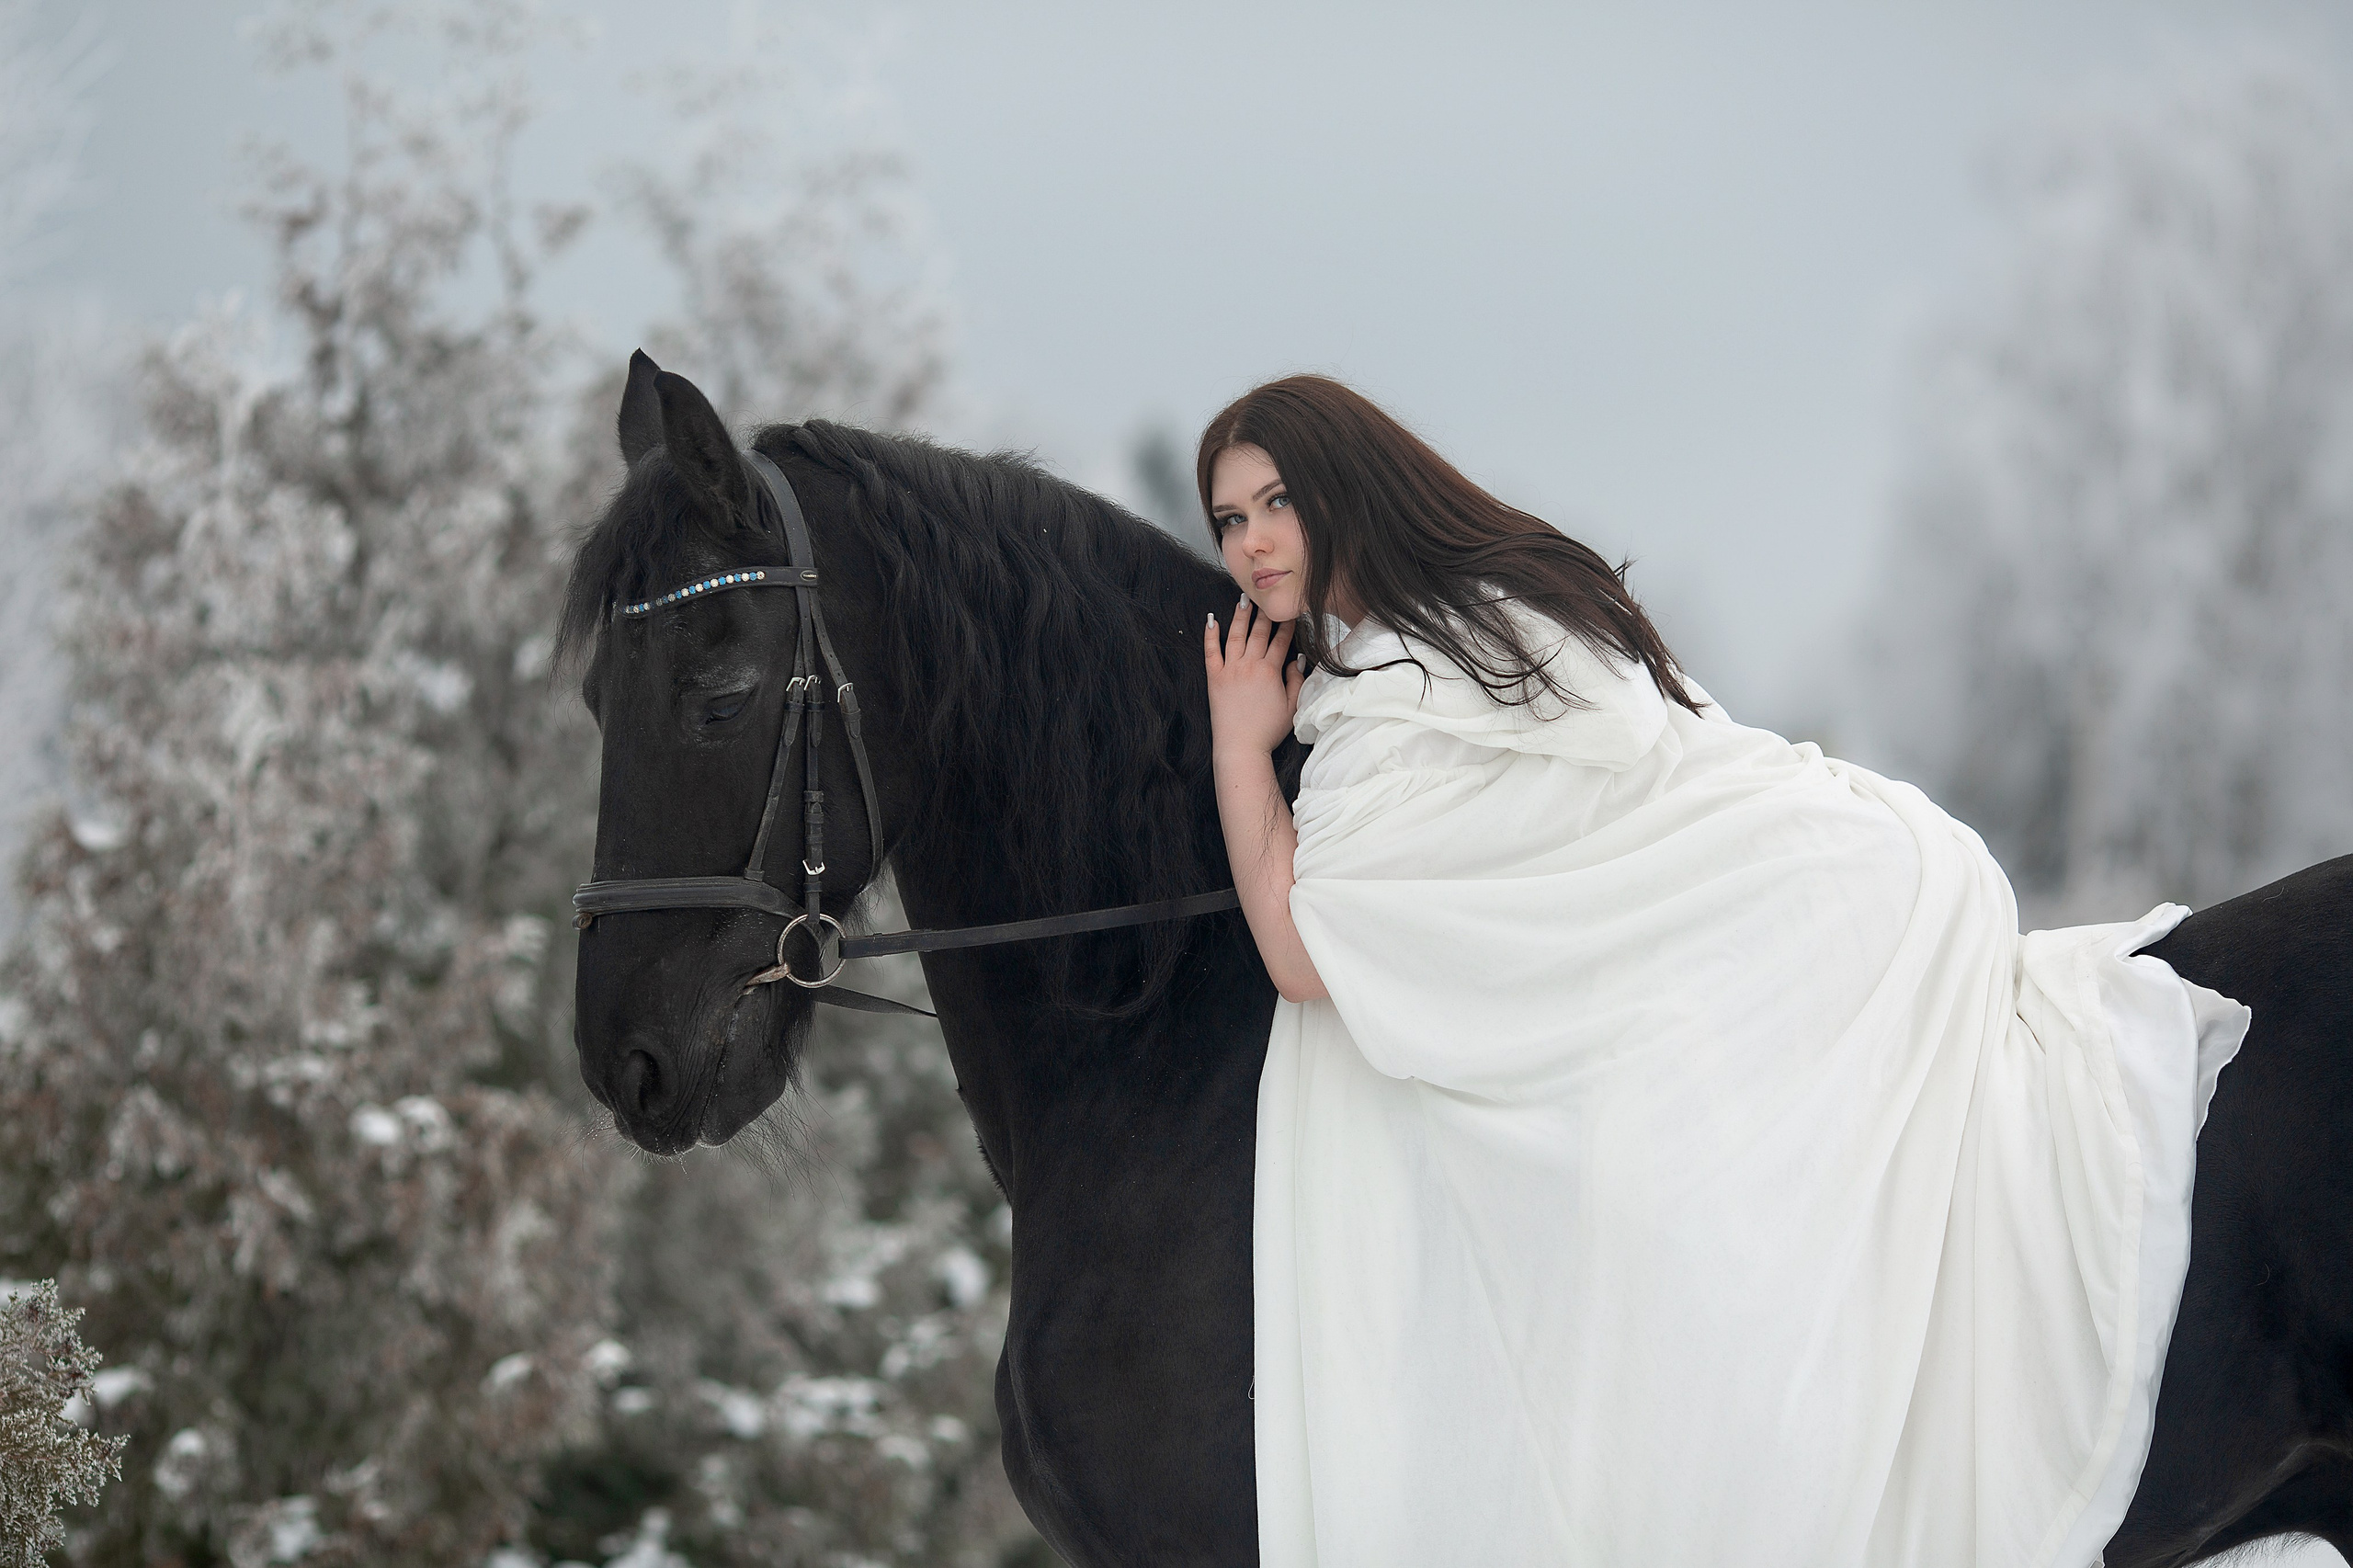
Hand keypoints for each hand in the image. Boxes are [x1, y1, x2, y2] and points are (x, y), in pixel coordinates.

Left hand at [1204, 597, 1305, 756]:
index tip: (1289, 613)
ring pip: (1235, 636)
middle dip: (1264, 614)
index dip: (1286, 625)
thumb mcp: (1292, 707)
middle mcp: (1249, 665)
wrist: (1241, 746)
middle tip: (1266, 598)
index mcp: (1270, 671)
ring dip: (1240, 616)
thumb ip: (1296, 680)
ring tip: (1243, 600)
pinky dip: (1210, 635)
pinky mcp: (1214, 678)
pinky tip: (1211, 620)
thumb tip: (1297, 660)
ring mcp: (1230, 670)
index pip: (1280, 641)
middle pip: (1258, 633)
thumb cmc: (1267, 730)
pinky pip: (1210, 651)